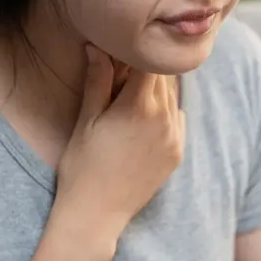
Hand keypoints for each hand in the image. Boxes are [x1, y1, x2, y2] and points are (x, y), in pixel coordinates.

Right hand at [54, 45, 184, 240]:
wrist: (96, 214)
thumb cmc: (83, 167)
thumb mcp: (86, 120)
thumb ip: (98, 80)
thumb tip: (96, 46)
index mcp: (139, 105)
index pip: (149, 61)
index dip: (134, 52)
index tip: (121, 51)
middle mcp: (164, 119)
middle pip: (163, 77)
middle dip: (145, 69)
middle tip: (123, 73)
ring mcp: (174, 138)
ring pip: (172, 97)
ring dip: (156, 90)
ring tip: (131, 98)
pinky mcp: (177, 154)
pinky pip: (177, 119)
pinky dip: (165, 112)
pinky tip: (143, 121)